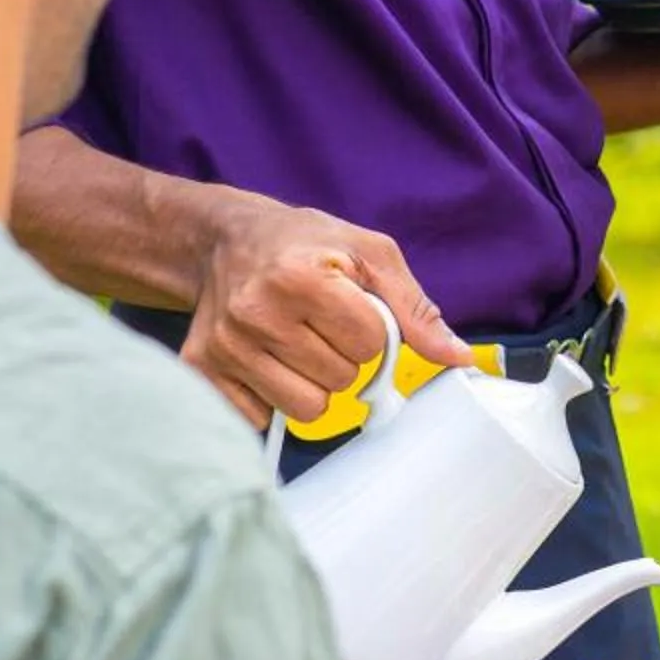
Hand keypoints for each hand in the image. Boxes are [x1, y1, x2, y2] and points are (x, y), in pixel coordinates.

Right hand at [184, 193, 475, 427]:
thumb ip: (415, 308)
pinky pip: (263, 418)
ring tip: (298, 343)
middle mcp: (254, 313)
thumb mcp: (370, 254)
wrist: (225, 241)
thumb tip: (457, 357)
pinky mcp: (202, 370)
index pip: (369, 343)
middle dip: (344, 357)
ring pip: (306, 408)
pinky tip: (267, 359)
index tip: (351, 309)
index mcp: (300, 277)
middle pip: (340, 379)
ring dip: (314, 383)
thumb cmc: (305, 243)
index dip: (372, 331)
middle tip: (321, 325)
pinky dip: (274, 397)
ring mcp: (224, 345)